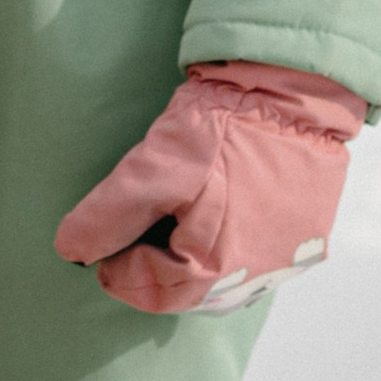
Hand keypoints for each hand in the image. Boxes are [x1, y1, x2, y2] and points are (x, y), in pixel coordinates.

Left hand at [55, 62, 365, 314]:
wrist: (294, 89)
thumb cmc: (223, 128)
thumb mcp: (154, 167)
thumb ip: (110, 215)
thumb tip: (70, 251)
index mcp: (218, 266)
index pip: (153, 290)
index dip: (119, 269)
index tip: (101, 247)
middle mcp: (259, 277)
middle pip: (190, 291)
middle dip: (156, 268)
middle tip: (136, 233)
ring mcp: (289, 260)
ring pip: (227, 282)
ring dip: (194, 262)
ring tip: (174, 225)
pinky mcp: (309, 239)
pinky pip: (261, 263)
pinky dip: (232, 249)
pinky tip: (219, 220)